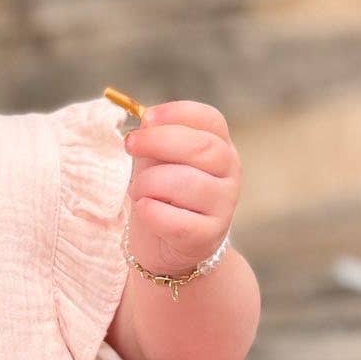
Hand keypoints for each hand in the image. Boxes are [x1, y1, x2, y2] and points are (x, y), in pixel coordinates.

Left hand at [122, 100, 240, 276]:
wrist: (164, 246)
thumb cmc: (161, 196)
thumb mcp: (157, 161)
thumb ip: (154, 140)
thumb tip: (146, 123)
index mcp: (220, 146)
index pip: (210, 119)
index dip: (178, 113)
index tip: (147, 117)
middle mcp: (230, 173)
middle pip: (203, 147)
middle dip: (159, 141)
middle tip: (130, 145)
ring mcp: (224, 206)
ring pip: (188, 183)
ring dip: (150, 182)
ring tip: (138, 191)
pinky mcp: (208, 236)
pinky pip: (178, 221)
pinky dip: (152, 212)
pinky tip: (144, 209)